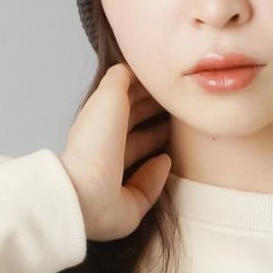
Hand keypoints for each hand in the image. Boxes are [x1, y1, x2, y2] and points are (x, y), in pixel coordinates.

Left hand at [58, 62, 172, 242]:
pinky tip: (168, 161)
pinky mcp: (130, 203)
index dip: (146, 93)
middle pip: (135, 129)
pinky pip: (148, 185)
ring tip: (183, 131)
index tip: (169, 85)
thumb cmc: (97, 142)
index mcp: (99, 124)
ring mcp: (117, 178)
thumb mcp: (109, 94)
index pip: (125, 105)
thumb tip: (137, 69)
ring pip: (143, 156)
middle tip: (182, 105)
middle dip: (156, 116)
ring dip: (161, 142)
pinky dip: (158, 173)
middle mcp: (106, 151)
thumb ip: (123, 76)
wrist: (88, 191)